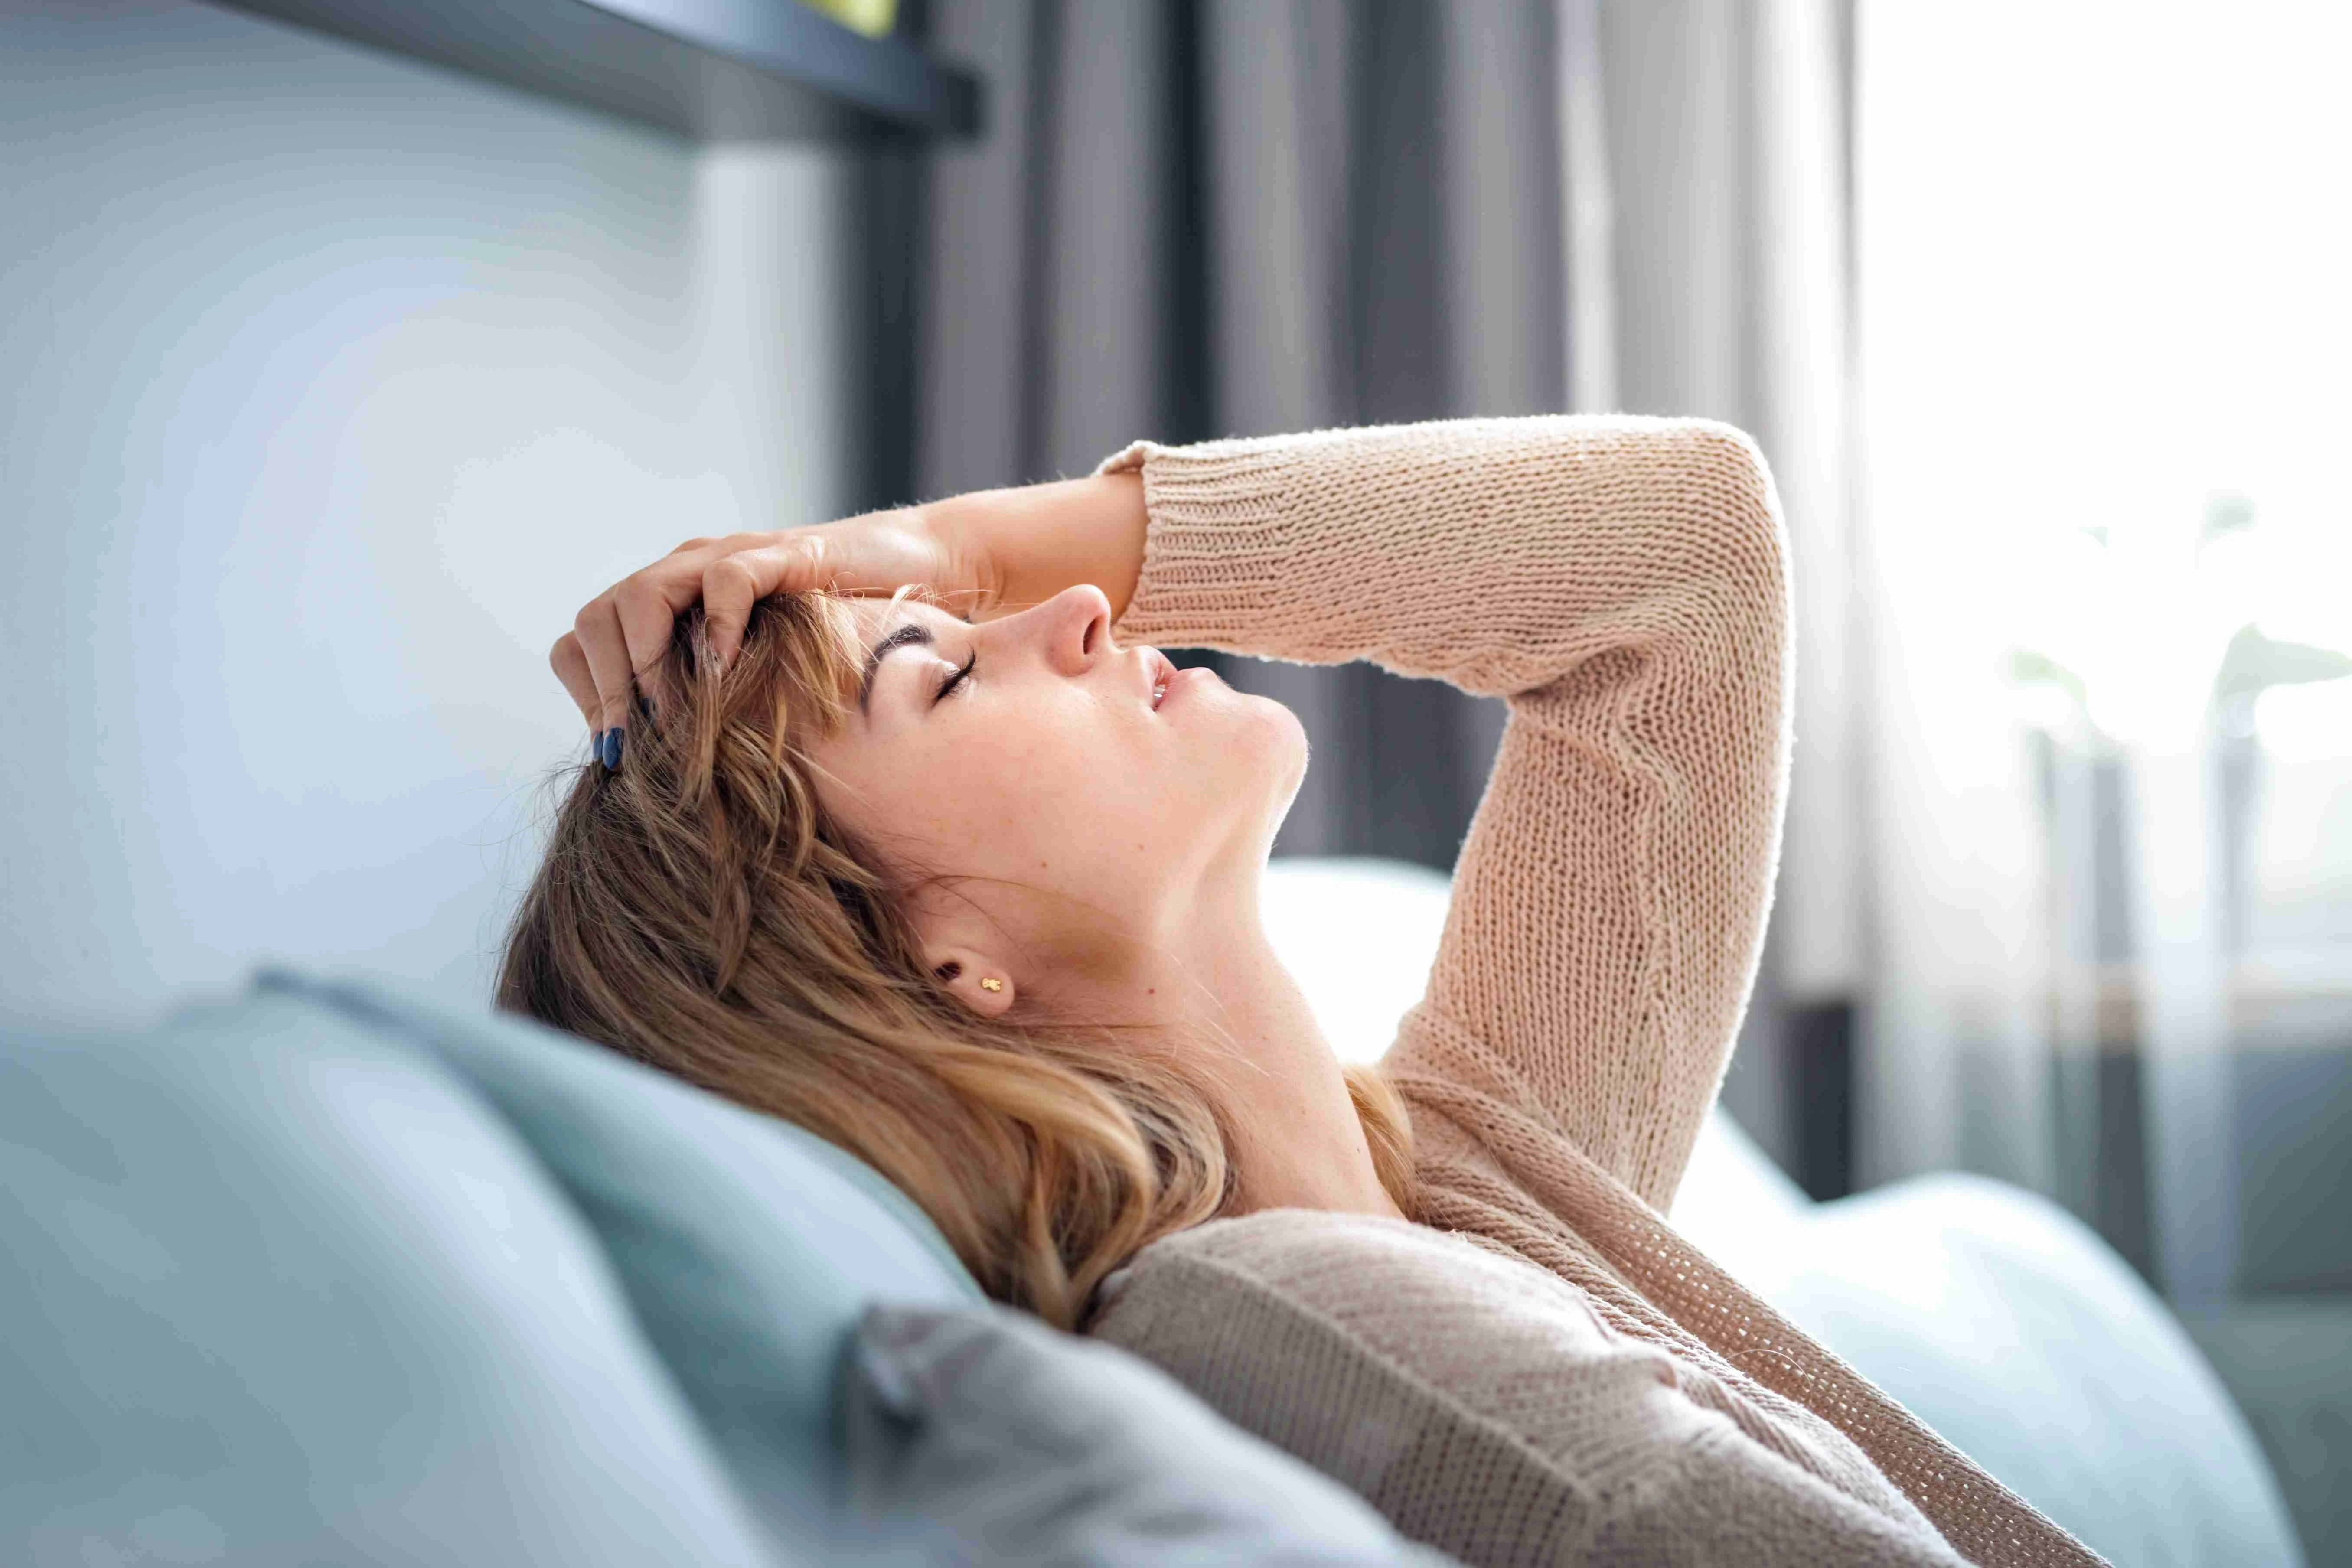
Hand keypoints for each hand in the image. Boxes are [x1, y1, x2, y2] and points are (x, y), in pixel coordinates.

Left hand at [550, 471, 1145, 736]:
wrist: (921, 571)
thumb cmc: (843, 640)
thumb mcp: (764, 684)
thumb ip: (717, 711)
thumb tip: (674, 788)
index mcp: (670, 608)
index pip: (583, 641)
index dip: (588, 695)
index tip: (616, 751)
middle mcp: (685, 577)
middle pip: (595, 618)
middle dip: (608, 687)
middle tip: (635, 744)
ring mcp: (727, 560)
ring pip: (640, 596)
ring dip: (647, 663)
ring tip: (674, 714)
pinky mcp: (777, 555)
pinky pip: (724, 580)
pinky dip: (715, 625)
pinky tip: (727, 671)